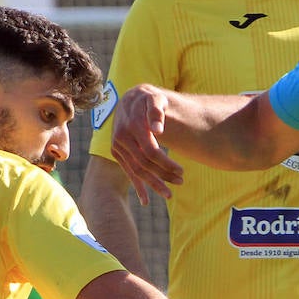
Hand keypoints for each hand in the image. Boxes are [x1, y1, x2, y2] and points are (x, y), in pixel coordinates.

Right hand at [110, 86, 185, 203]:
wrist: (130, 99)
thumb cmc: (147, 99)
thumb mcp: (155, 98)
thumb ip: (157, 111)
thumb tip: (158, 131)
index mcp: (132, 126)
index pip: (151, 151)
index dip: (166, 164)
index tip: (181, 171)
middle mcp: (121, 138)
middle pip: (143, 164)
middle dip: (162, 176)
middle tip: (180, 183)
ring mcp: (117, 146)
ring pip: (136, 171)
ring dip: (152, 184)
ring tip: (169, 194)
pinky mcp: (116, 152)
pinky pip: (127, 172)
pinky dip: (137, 186)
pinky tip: (145, 200)